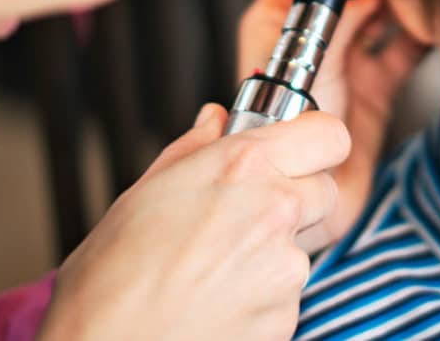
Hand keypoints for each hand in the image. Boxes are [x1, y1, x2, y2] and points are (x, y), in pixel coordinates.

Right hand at [40, 105, 348, 340]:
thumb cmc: (110, 278)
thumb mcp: (143, 192)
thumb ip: (195, 149)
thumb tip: (215, 122)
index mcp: (243, 167)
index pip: (328, 134)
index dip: (314, 142)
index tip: (296, 150)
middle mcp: (275, 211)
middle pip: (323, 190)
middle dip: (295, 197)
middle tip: (247, 211)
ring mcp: (285, 268)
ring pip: (301, 245)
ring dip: (273, 252)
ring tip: (214, 266)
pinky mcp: (286, 317)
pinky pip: (287, 294)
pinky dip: (263, 295)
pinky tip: (217, 298)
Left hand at [238, 0, 427, 252]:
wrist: (304, 201)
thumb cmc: (281, 136)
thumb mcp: (308, 63)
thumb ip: (341, 20)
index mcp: (280, 20)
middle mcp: (315, 38)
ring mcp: (346, 64)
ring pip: (384, 15)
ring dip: (406, 0)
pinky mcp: (375, 90)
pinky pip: (404, 51)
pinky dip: (422, 35)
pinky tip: (436, 22)